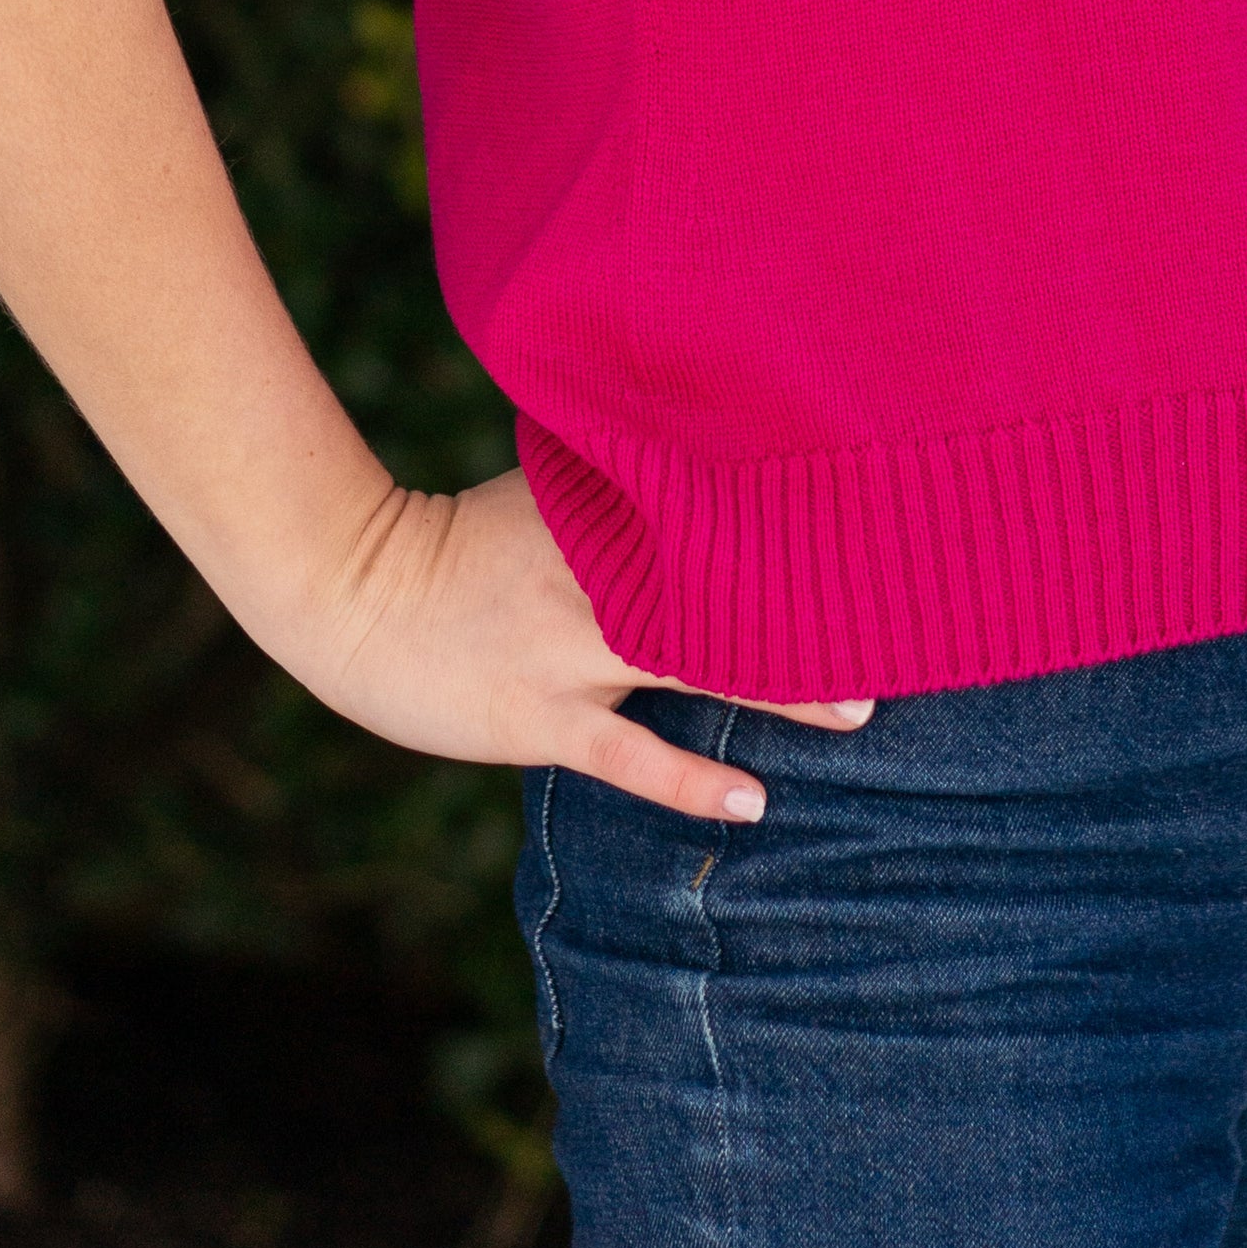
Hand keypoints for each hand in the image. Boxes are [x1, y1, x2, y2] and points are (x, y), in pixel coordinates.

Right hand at [287, 465, 874, 822]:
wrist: (349, 588)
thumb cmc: (453, 539)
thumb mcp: (540, 491)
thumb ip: (615, 483)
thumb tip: (696, 448)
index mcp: (594, 516)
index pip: (709, 508)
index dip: (789, 516)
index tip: (867, 515)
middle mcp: (592, 578)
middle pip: (720, 589)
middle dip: (805, 603)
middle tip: (897, 613)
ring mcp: (567, 652)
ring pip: (690, 666)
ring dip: (776, 687)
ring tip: (859, 708)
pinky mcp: (542, 717)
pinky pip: (631, 753)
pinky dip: (693, 778)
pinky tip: (754, 799)